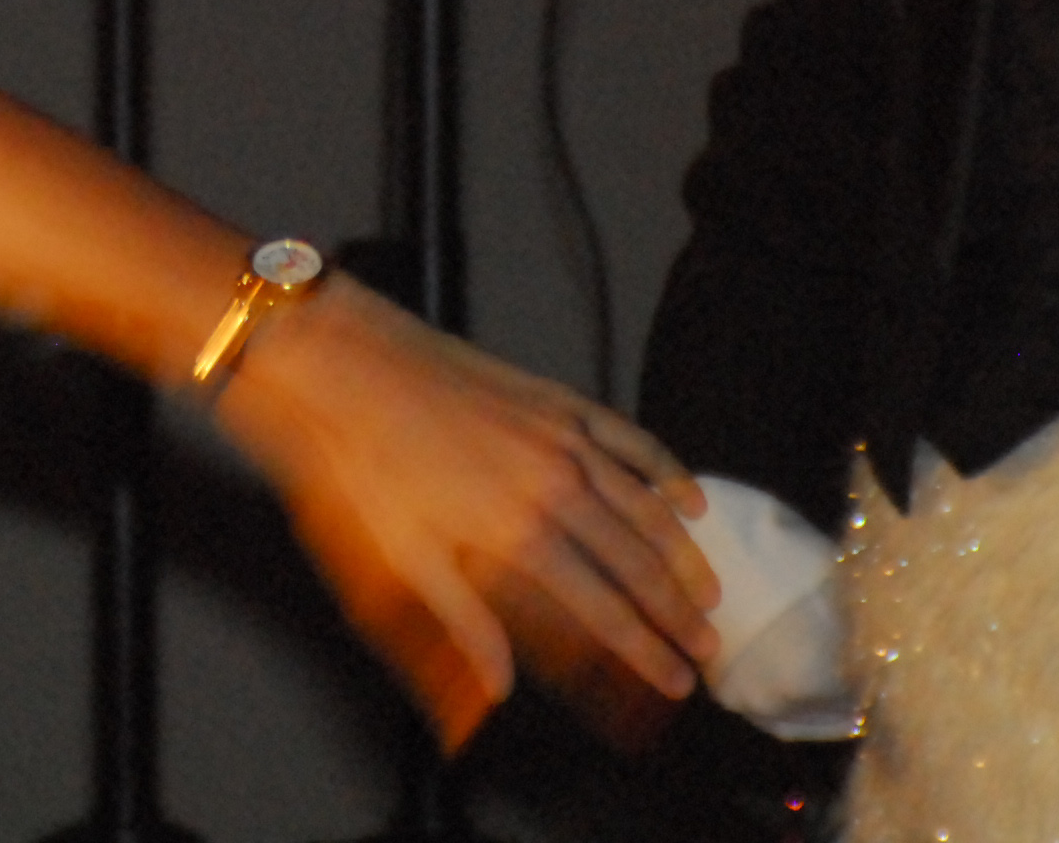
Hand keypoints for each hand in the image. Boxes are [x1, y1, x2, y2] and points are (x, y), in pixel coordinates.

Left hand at [212, 278, 720, 751]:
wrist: (350, 367)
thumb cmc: (364, 466)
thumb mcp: (403, 562)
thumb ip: (465, 626)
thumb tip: (497, 690)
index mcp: (520, 538)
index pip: (605, 611)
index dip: (647, 652)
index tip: (679, 681)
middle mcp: (557, 488)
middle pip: (639, 565)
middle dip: (679, 613)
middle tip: (709, 647)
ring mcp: (563, 439)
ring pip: (647, 507)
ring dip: (683, 553)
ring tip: (709, 591)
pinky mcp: (557, 402)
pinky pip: (631, 441)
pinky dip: (666, 472)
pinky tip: (688, 497)